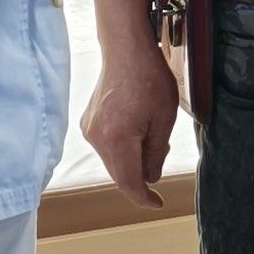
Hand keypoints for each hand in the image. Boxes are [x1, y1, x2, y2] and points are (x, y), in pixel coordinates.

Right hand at [79, 44, 180, 206]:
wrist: (126, 50)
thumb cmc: (149, 79)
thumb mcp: (164, 120)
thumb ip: (156, 154)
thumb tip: (150, 178)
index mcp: (117, 140)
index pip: (129, 183)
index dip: (144, 198)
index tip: (157, 203)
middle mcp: (97, 138)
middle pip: (119, 173)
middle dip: (141, 174)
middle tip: (160, 155)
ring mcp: (89, 129)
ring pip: (113, 160)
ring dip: (132, 158)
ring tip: (151, 134)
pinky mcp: (88, 121)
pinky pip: (106, 146)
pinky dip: (122, 146)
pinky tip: (137, 128)